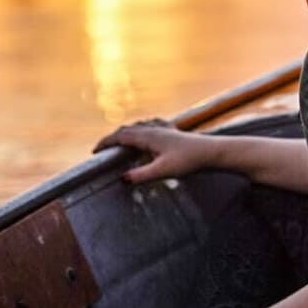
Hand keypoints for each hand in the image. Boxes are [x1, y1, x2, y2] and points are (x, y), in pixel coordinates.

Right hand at [93, 121, 212, 183]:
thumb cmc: (189, 161)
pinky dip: (139, 133)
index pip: (121, 136)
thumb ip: (142, 175)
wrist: (213, 152)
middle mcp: (154, 129)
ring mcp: (163, 130)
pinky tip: (145, 138)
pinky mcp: (172, 135)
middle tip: (103, 150)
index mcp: (148, 136)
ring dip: (126, 134)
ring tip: (119, 144)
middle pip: (128, 130)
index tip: (94, 151)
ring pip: (139, 128)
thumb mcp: (163, 171)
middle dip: (113, 138)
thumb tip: (122, 179)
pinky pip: (149, 130)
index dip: (106, 143)